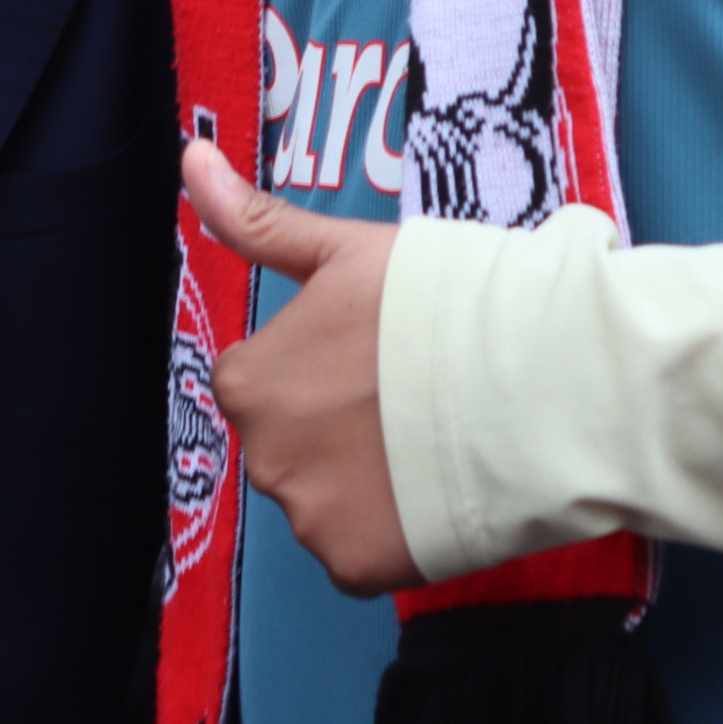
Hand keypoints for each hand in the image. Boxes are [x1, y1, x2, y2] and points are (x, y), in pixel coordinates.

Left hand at [187, 136, 423, 592]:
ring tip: (430, 440)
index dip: (320, 367)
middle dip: (335, 426)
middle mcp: (262, 459)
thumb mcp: (342, 252)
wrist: (534, 382)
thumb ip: (257, 221)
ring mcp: (310, 519)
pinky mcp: (359, 568)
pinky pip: (361, 552)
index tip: (372, 355)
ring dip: (365, 481)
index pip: (262, 383)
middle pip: (291, 444)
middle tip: (405, 396)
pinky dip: (394, 531)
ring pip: (326, 499)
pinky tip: (434, 489)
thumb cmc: (436, 303)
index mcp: (247, 383)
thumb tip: (189, 155)